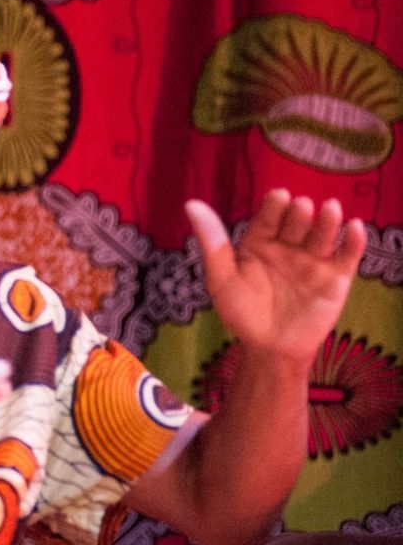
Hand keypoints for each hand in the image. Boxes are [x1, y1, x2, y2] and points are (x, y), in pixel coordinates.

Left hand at [187, 191, 364, 365]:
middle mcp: (288, 246)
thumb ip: (213, 243)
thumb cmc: (241, 312)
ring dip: (328, 221)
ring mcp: (313, 260)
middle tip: (302, 206)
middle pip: (297, 223)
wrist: (269, 348)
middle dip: (300, 213)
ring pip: (322, 235)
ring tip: (330, 208)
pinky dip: (353, 242)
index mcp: (259, 241)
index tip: (278, 196)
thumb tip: (191, 204)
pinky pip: (346, 256)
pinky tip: (355, 227)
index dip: (274, 206)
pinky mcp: (335, 278)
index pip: (268, 217)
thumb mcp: (222, 278)